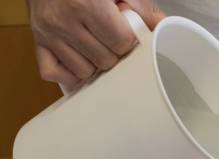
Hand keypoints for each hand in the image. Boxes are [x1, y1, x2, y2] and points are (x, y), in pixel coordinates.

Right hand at [27, 0, 164, 88]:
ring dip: (94, 64)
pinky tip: (78, 59)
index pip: (121, 42)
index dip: (127, 40)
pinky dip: (68, 72)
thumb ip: (142, 8)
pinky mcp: (38, 44)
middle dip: (113, 53)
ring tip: (94, 46)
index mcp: (87, 4)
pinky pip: (55, 74)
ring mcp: (49, 35)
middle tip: (109, 39)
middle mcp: (64, 21)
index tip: (125, 33)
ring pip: (83, 72)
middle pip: (105, 61)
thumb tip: (163, 27)